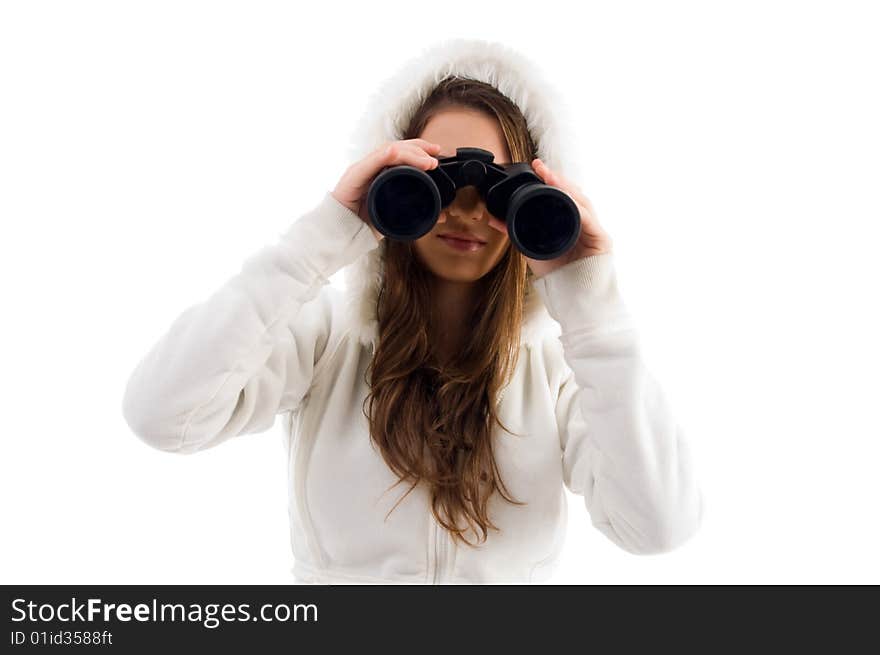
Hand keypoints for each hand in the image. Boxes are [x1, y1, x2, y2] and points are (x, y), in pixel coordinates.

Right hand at [331, 138, 441, 241]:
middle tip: (436, 152)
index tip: (437, 153)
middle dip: (418, 146)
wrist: (339, 234)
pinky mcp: (354, 176)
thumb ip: (415, 214)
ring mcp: (362, 170)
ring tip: (427, 161)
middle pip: (396, 147)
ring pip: (387, 151)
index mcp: (380, 173)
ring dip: (410, 153)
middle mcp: (371, 167)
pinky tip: (398, 154)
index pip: (400, 152)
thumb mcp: (395, 217)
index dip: (419, 149)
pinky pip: (371, 161)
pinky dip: (386, 156)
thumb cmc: (364, 225)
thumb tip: (440, 215)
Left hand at [486, 158, 612, 277]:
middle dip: (558, 179)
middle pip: (574, 194)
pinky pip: (589, 220)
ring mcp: (595, 230)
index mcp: (571, 221)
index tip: (537, 167)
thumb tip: (495, 219)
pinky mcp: (602, 240)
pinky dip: (578, 210)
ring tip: (552, 177)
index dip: (551, 180)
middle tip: (541, 167)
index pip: (563, 195)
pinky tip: (568, 200)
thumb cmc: (557, 275)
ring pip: (582, 202)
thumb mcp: (532, 248)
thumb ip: (516, 232)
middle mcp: (585, 223)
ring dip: (566, 188)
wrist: (573, 298)